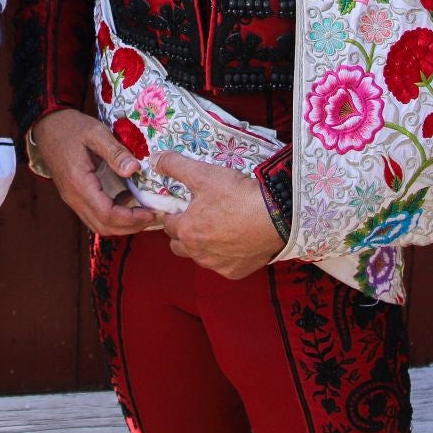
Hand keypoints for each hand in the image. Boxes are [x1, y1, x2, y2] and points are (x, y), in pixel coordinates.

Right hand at [29, 109, 157, 236]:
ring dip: (122, 224)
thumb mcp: (95, 133)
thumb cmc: (70, 127)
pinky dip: (113, 216)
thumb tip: (134, 169)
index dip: (131, 219)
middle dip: (130, 226)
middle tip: (153, 216)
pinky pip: (94, 215)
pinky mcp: (75, 196)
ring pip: (98, 224)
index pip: (107, 214)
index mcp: (79, 184)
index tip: (151, 212)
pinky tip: (128, 201)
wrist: (47, 125)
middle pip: (104, 226)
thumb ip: (115, 152)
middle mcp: (74, 197)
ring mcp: (73, 199)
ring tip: (143, 212)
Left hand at [152, 152, 281, 280]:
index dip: (175, 213)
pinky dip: (225, 255)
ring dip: (203, 246)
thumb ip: (175, 165)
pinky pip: (222, 265)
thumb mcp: (204, 174)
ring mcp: (217, 265)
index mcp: (186, 231)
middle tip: (200, 216)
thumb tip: (155, 159)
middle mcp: (198, 254)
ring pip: (200, 257)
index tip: (186, 205)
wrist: (277, 216)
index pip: (168, 224)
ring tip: (219, 226)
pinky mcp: (235, 272)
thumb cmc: (237, 195)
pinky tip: (236, 240)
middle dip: (184, 233)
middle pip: (179, 245)